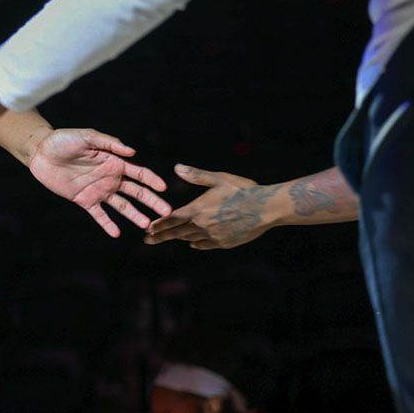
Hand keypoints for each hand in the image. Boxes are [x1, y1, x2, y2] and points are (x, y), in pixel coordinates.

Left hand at [28, 129, 170, 236]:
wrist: (41, 152)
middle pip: (136, 192)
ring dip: (135, 215)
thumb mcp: (87, 136)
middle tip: (167, 213)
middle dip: (152, 202)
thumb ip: (109, 143)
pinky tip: (117, 233)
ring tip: (148, 226)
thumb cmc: (64, 140)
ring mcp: (98, 190)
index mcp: (114, 162)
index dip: (152, 181)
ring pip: (122, 206)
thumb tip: (132, 152)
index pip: (138, 173)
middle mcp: (110, 178)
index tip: (164, 189)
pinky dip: (108, 224)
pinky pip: (99, 215)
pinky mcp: (84, 200)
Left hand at [144, 165, 279, 249]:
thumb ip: (196, 175)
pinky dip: (197, 244)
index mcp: (198, 209)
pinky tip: (193, 243)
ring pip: (191, 238)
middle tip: (147, 240)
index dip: (159, 224)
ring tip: (168, 238)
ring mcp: (214, 236)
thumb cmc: (242, 189)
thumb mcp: (218, 179)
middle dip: (160, 236)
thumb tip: (177, 167)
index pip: (172, 219)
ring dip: (179, 238)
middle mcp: (203, 225)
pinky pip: (205, 245)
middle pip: (177, 232)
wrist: (266, 208)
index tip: (147, 229)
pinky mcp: (224, 243)